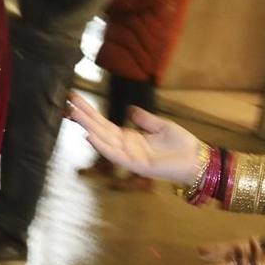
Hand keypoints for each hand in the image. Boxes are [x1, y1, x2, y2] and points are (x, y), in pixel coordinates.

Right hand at [65, 93, 203, 183]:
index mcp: (130, 138)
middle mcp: (126, 147)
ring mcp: (130, 156)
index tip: (76, 99)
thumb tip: (130, 110)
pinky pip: (116, 155)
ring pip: (104, 140)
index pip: (104, 123)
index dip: (90, 112)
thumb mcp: (162, 126)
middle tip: (68, 102)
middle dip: (84, 116)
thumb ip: (145, 120)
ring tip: (74, 115)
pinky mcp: (137, 165)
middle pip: (100, 129)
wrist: (197, 160)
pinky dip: (102, 146)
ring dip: (88, 128)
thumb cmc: (182, 146)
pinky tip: (90, 136)